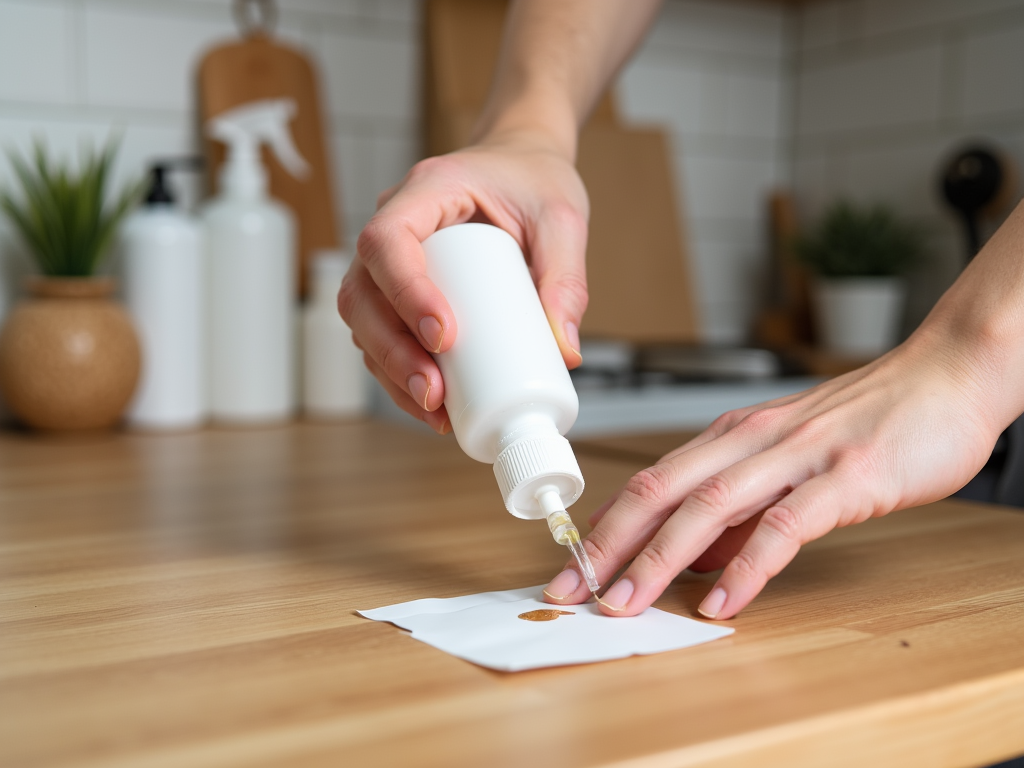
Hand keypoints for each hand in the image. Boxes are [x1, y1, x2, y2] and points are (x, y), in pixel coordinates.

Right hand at [338, 135, 588, 432]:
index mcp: (427, 190)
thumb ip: (567, 279)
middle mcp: (395, 222)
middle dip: (393, 351)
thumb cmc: (536, 181)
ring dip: (390, 370)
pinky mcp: (398, 290)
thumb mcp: (563, 219)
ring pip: (362, 321)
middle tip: (435, 391)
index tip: (445, 336)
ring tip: (435, 407)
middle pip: (361, 292)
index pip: (388, 240)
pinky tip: (432, 405)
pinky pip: (381, 335)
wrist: (521, 167)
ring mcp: (389, 260)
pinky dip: (398, 373)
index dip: (406, 292)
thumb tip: (565, 353)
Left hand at [543, 327, 1006, 618]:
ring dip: (658, 558)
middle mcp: (752, 440)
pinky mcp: (845, 478)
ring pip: (708, 507)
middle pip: (660, 491)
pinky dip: (747, 567)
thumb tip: (692, 557)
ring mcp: (796, 456)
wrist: (948, 376)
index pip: (650, 480)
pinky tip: (721, 601)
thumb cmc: (869, 420)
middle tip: (569, 590)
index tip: (571, 565)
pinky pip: (785, 526)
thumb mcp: (786, 458)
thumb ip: (739, 507)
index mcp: (732, 435)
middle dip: (608, 544)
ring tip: (625, 602)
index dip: (604, 524)